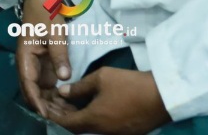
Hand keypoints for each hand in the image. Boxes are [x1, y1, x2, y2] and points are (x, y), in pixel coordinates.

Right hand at [16, 0, 73, 117]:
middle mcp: (28, 66)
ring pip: (40, 92)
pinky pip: (48, 86)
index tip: (46, 114)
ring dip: (51, 104)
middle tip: (62, 118)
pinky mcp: (45, 66)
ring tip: (67, 115)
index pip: (27, 85)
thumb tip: (64, 77)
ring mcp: (37, 67)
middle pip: (33, 93)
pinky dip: (56, 97)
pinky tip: (68, 105)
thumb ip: (59, 54)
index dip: (35, 101)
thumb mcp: (55, 32)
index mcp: (25, 57)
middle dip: (45, 107)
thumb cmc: (46, 13)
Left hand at [45, 67, 169, 134]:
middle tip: (55, 102)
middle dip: (63, 115)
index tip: (46, 106)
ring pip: (89, 128)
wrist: (162, 97)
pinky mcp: (125, 133)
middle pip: (76, 128)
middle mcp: (101, 132)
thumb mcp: (101, 78)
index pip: (65, 124)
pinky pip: (102, 128)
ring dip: (77, 117)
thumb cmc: (129, 84)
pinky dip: (91, 119)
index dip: (53, 115)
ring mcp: (114, 134)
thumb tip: (63, 92)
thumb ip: (79, 86)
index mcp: (93, 120)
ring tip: (69, 103)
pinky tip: (89, 107)